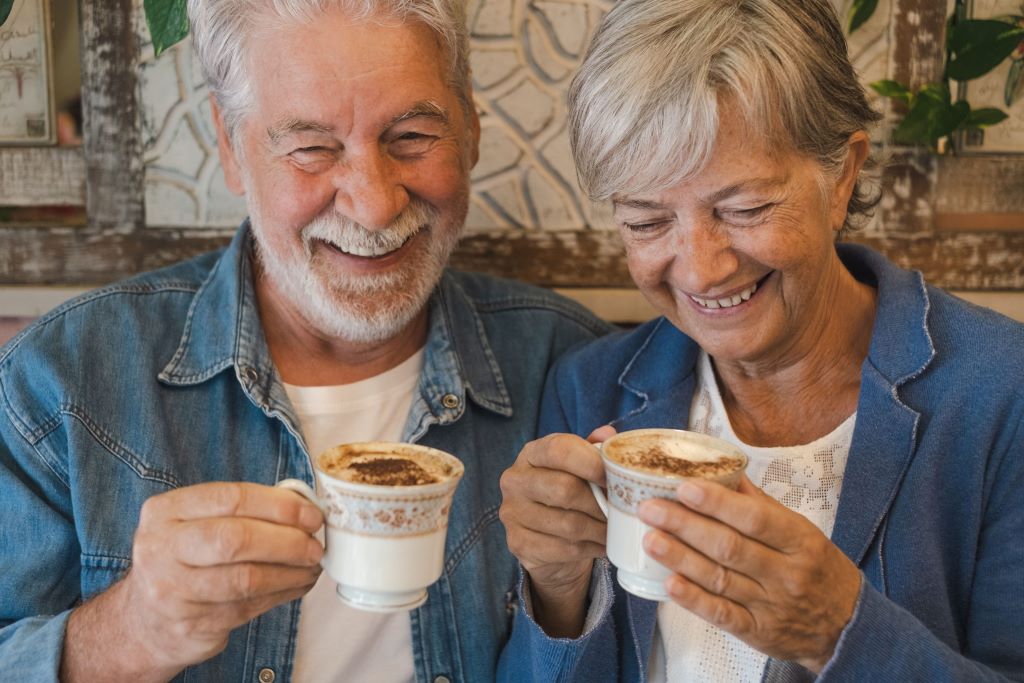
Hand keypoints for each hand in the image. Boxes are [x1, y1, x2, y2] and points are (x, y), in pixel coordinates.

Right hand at [62, 482, 323, 681]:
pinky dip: (282, 594)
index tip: (311, 515)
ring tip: (311, 567)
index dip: (279, 506)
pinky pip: (249, 607)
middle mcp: (161, 548)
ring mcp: (172, 590)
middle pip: (236, 539)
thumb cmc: (185, 559)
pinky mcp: (191, 624)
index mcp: (166, 511)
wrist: (145, 620)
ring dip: (291, 572)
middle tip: (314, 545)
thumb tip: (303, 508)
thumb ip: (243, 509)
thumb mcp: (197, 523)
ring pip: (246, 579)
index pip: (231, 497)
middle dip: (287, 541)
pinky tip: (296, 585)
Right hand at [498, 426, 613, 636]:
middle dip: (600, 503)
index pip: (559, 450)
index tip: (615, 477)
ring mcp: (513, 513)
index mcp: (531, 453)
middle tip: (621, 511)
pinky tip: (601, 545)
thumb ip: (593, 449)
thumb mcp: (578, 467)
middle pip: (565, 488)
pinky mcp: (519, 543)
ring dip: (600, 530)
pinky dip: (590, 548)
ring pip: (569, 524)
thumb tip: (608, 435)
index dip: (591, 462)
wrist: (543, 538)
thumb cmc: (566, 494)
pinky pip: (564, 548)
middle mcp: (515, 480)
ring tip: (615, 529)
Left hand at [637, 476, 860, 672]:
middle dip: (685, 526)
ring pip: (720, 579)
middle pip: (729, 547)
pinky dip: (694, 600)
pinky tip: (669, 583)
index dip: (717, 503)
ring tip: (650, 539)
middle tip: (650, 509)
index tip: (684, 487)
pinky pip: (722, 615)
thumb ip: (761, 505)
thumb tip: (724, 471)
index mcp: (799, 540)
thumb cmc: (817, 568)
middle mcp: (785, 573)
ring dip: (680, 558)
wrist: (845, 624)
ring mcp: (771, 605)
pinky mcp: (757, 632)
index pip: (754, 518)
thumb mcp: (801, 531)